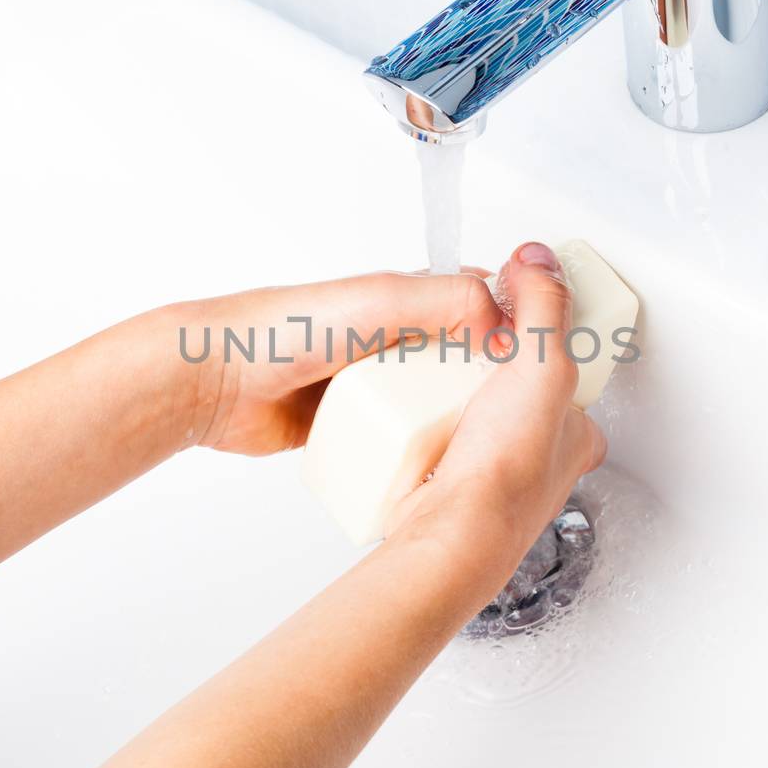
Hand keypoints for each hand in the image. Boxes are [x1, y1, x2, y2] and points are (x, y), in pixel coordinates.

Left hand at [179, 271, 503, 456]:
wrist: (218, 381)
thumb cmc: (283, 330)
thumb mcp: (379, 301)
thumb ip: (445, 301)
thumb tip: (505, 324)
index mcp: (405, 300)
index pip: (479, 305)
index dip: (515, 325)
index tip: (549, 355)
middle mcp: (392, 341)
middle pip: (462, 364)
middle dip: (491, 388)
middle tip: (521, 418)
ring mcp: (371, 385)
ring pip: (431, 406)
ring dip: (454, 424)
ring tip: (484, 451)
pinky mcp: (350, 423)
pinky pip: (394, 439)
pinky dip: (413, 451)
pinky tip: (432, 468)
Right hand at [383, 242, 606, 587]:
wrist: (452, 534)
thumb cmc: (507, 476)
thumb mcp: (543, 367)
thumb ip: (545, 308)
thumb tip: (538, 261)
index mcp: (576, 437)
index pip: (567, 372)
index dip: (541, 339)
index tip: (512, 315)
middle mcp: (540, 460)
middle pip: (514, 392)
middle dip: (486, 369)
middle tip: (461, 349)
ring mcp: (492, 474)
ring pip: (473, 417)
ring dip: (448, 397)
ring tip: (428, 375)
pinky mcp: (450, 485)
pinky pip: (435, 440)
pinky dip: (421, 425)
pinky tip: (407, 412)